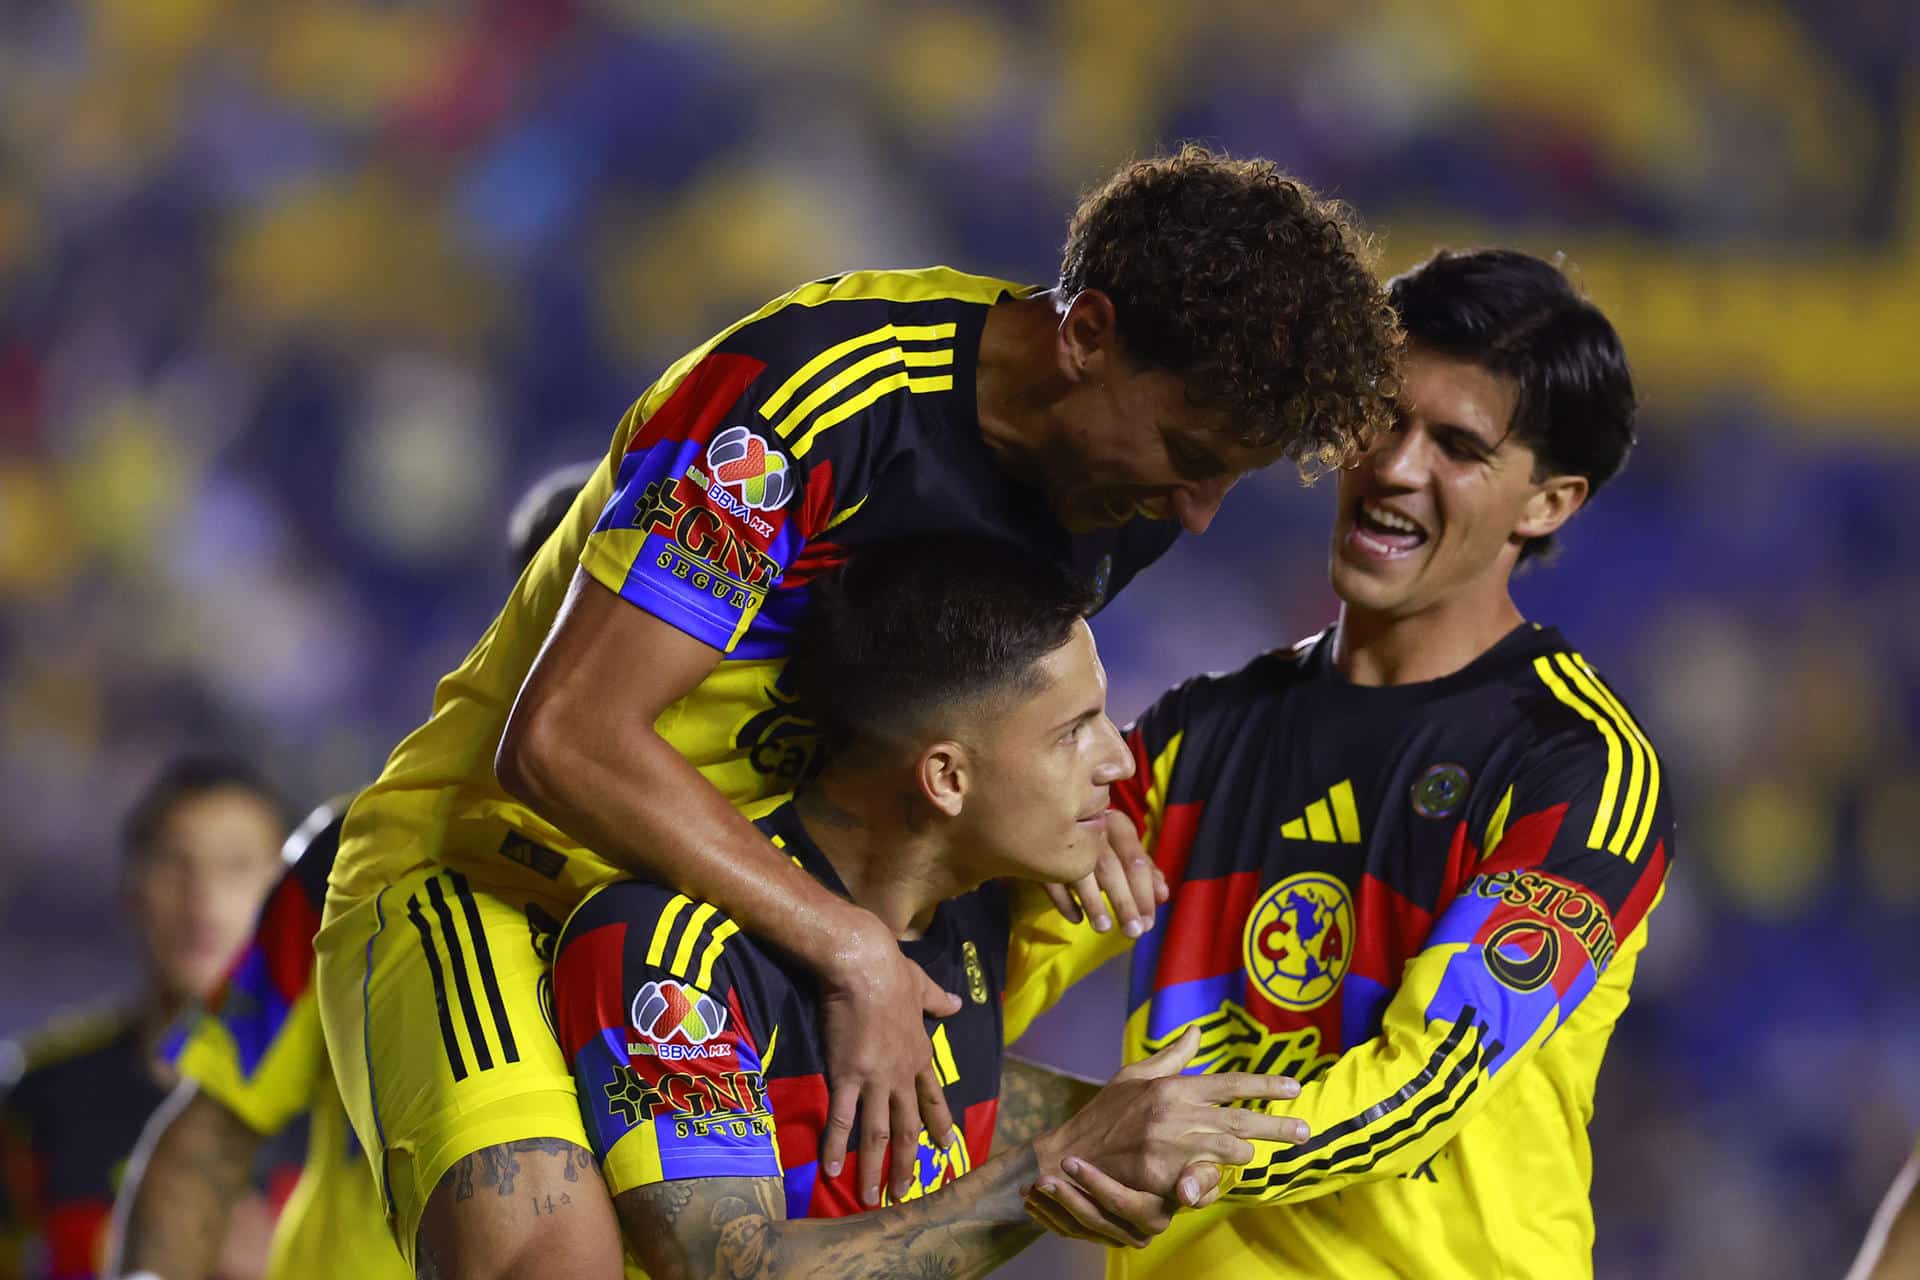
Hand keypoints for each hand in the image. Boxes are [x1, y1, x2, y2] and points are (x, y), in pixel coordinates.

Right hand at [819, 915, 962, 1206]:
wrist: (865, 964)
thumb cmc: (892, 971)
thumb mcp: (923, 986)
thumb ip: (939, 1000)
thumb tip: (958, 1003)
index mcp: (919, 1055)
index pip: (932, 1098)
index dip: (939, 1125)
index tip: (946, 1149)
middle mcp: (901, 1075)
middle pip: (908, 1128)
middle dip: (907, 1164)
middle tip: (906, 1194)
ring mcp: (875, 1079)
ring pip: (878, 1134)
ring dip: (876, 1168)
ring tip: (872, 1198)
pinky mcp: (847, 1076)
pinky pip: (841, 1119)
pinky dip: (836, 1146)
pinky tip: (830, 1170)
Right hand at [1024, 1026, 1306, 1240]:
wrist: (1070, 1155)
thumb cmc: (1104, 1114)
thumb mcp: (1134, 1076)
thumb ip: (1171, 1056)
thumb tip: (1198, 1030)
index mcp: (1171, 1086)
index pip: (1229, 1082)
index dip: (1265, 1085)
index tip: (1295, 1087)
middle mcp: (1175, 1112)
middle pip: (1239, 1117)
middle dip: (1276, 1125)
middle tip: (1304, 1130)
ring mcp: (1169, 1145)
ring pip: (1228, 1149)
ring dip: (1243, 1153)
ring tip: (1255, 1153)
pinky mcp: (1162, 1175)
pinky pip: (1204, 1177)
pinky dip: (1215, 1177)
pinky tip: (1219, 1176)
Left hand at [1025, 1157, 1223, 1247]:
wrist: (1154, 1160)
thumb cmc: (1172, 1152)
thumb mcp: (1196, 1159)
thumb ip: (1202, 1174)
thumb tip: (1188, 1194)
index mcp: (1157, 1211)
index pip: (1126, 1204)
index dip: (1098, 1186)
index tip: (1073, 1163)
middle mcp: (1137, 1229)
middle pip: (1098, 1218)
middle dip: (1069, 1198)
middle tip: (1045, 1175)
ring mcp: (1116, 1233)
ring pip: (1080, 1226)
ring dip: (1054, 1206)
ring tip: (1036, 1182)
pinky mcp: (1098, 1233)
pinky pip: (1069, 1231)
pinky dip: (1048, 1215)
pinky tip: (1033, 1199)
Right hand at [1043, 810, 1167, 936]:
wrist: (1049, 809)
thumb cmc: (1098, 832)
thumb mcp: (1122, 844)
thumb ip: (1144, 869)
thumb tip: (1164, 896)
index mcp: (1116, 825)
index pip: (1135, 860)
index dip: (1144, 893)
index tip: (1149, 923)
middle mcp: (1092, 829)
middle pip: (1110, 868)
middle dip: (1123, 902)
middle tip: (1134, 932)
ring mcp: (1063, 839)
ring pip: (1080, 872)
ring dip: (1092, 902)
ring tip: (1104, 928)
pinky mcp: (1039, 853)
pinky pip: (1051, 879)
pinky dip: (1063, 900)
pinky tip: (1076, 919)